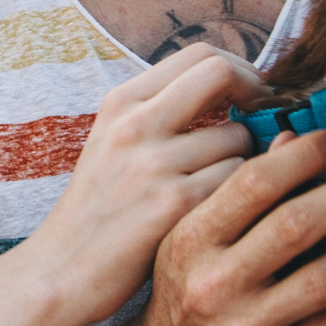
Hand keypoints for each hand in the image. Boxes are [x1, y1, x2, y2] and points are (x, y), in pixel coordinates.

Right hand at [31, 45, 261, 325]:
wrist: (61, 271)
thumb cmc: (98, 210)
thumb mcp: (112, 144)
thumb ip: (160, 112)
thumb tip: (229, 86)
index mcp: (120, 104)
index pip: (199, 54)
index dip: (239, 68)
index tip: (251, 92)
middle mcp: (134, 124)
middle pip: (220, 73)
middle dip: (255, 92)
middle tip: (265, 118)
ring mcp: (152, 163)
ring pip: (238, 136)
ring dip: (245, 160)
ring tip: (224, 187)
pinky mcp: (173, 204)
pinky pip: (237, 180)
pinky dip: (239, 196)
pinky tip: (218, 215)